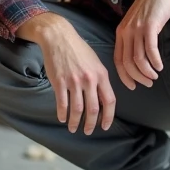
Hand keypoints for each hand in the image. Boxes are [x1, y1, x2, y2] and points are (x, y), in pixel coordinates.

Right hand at [16, 12, 129, 134]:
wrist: (59, 37)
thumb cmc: (79, 50)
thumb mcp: (96, 63)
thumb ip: (101, 80)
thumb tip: (104, 100)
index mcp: (101, 75)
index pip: (109, 101)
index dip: (108, 116)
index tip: (105, 126)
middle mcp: (89, 79)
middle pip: (93, 108)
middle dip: (91, 123)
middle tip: (88, 131)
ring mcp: (74, 81)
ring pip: (77, 108)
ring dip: (75, 122)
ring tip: (73, 128)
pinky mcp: (59, 81)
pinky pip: (62, 103)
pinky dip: (62, 113)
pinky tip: (62, 118)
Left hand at [115, 0, 169, 88]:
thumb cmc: (150, 9)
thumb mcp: (137, 25)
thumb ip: (134, 40)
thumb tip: (138, 61)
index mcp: (121, 33)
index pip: (118, 60)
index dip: (125, 76)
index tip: (133, 86)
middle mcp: (126, 32)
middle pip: (127, 63)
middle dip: (137, 77)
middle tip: (148, 84)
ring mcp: (137, 29)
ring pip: (139, 58)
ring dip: (147, 71)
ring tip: (155, 76)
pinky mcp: (149, 26)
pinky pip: (150, 50)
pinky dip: (155, 61)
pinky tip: (160, 66)